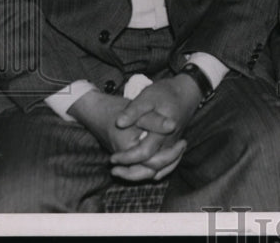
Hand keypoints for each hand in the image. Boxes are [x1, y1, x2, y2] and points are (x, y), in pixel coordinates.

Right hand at [68, 89, 183, 180]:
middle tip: (183, 144)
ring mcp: (125, 160)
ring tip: (179, 148)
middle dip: (170, 161)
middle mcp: (125, 160)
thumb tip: (173, 125)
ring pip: (148, 171)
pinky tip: (170, 151)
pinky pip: (144, 166)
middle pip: (151, 171)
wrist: (96, 110)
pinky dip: (157, 162)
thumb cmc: (115, 109)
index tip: (183, 141)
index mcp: (128, 150)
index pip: (153, 161)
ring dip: (164, 164)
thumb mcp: (138, 111)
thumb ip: (155, 121)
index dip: (171, 154)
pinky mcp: (127, 157)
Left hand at [109, 74, 202, 179]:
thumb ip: (134, 110)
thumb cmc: (166, 92)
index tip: (112, 158)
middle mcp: (169, 142)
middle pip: (153, 167)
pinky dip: (154, 172)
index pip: (144, 153)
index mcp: (163, 132)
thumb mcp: (148, 96)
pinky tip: (140, 171)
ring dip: (141, 175)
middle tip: (114, 170)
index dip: (127, 158)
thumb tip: (119, 123)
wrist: (187, 91)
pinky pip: (166, 166)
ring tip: (122, 173)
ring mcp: (173, 146)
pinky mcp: (173, 146)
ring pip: (160, 169)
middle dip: (132, 172)